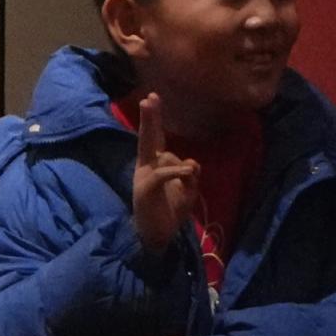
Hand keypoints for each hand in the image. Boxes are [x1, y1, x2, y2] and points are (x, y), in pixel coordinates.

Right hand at [129, 110, 198, 262]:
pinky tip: (187, 171)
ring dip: (182, 169)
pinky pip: (163, 173)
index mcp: (155, 164)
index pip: (156, 138)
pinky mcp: (145, 189)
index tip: (152, 97)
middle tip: (149, 99)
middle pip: (148, 138)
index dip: (154, 119)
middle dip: (150, 119)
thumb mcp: (188, 191)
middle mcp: (147, 167)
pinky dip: (177, 170)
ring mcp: (144, 177)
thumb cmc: (171, 211)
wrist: (158, 237)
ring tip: (186, 182)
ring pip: (167, 158)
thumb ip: (191, 175)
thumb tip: (191, 163)